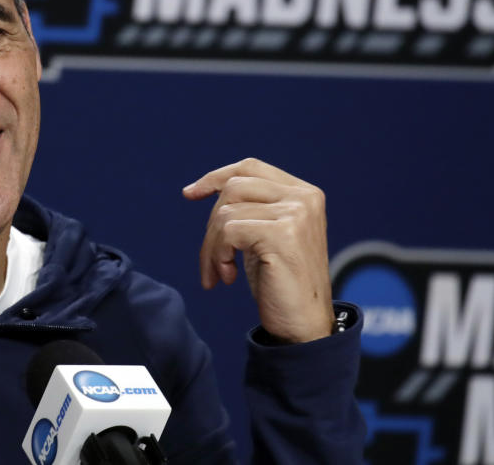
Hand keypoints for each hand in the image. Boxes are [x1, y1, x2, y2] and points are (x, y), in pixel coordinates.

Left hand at [183, 158, 334, 342]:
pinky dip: (218, 255)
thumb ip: (250, 208)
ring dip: (212, 247)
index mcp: (304, 193)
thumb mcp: (265, 236)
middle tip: (211, 261)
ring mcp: (296, 213)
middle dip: (211, 225)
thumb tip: (201, 187)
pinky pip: (228, 231)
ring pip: (226, 212)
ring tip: (220, 273)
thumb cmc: (281, 283)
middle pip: (233, 188)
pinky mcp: (282, 233)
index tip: (189, 194)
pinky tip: (227, 277)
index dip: (216, 176)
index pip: (250, 168)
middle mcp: (304, 197)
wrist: (303, 326)